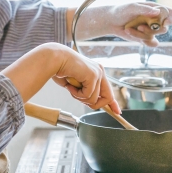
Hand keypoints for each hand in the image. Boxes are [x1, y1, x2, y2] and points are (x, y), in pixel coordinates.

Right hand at [1, 43, 120, 113]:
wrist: (54, 60)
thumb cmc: (61, 70)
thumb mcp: (76, 84)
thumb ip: (85, 92)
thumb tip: (91, 103)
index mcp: (96, 72)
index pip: (109, 91)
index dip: (113, 103)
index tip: (117, 112)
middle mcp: (100, 72)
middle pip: (107, 98)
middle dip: (94, 104)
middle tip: (79, 97)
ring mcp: (98, 73)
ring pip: (94, 99)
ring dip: (79, 97)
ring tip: (71, 87)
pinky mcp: (93, 76)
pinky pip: (87, 95)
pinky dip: (76, 94)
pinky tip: (70, 85)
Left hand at [74, 2, 171, 46]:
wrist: (111, 21)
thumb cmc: (121, 10)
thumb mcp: (131, 7)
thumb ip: (144, 9)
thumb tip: (157, 12)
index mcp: (155, 9)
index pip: (171, 13)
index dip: (171, 19)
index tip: (164, 23)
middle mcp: (155, 19)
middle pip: (164, 28)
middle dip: (152, 30)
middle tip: (140, 27)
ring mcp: (151, 29)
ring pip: (155, 37)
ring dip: (143, 35)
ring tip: (131, 29)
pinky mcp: (146, 38)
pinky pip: (152, 43)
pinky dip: (145, 42)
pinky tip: (135, 37)